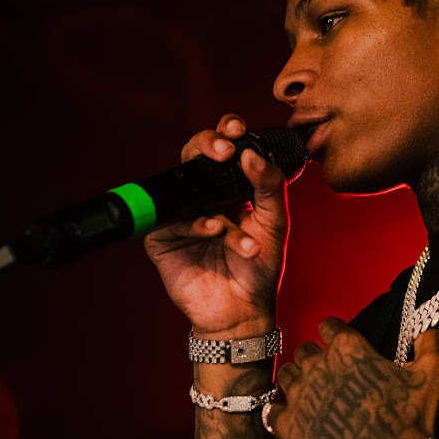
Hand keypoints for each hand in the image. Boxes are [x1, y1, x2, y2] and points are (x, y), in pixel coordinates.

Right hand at [144, 113, 287, 337]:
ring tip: (236, 217)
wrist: (244, 310)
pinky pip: (174, 221)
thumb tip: (250, 154)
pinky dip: (198, 223)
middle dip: (207, 144)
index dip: (226, 131)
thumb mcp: (274, 221)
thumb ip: (269, 185)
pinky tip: (214, 231)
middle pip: (195, 155)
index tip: (237, 128)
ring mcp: (182, 216)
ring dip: (213, 197)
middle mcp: (205, 196)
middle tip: (224, 149)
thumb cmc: (261, 266)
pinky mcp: (164, 239)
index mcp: (231, 187)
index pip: (225, 148)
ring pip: (184, 186)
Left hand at [268, 318, 438, 438]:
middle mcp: (319, 365)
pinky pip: (271, 412)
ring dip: (295, 382)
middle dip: (314, 359)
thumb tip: (429, 330)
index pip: (328, 325)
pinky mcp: (289, 427)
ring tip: (308, 395)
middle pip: (304, 350)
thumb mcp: (433, 375)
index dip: (333, 333)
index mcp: (349, 347)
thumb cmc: (411, 418)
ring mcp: (301, 396)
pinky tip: (289, 418)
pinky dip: (279, 414)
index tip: (337, 342)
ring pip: (285, 375)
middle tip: (327, 375)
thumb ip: (430, 345)